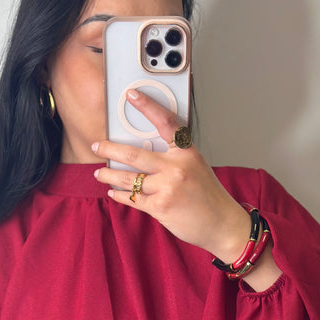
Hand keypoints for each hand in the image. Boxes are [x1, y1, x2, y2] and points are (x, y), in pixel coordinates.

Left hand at [92, 88, 250, 261]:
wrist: (221, 223)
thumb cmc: (207, 196)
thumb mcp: (196, 167)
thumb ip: (174, 158)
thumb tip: (143, 151)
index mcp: (186, 153)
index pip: (165, 122)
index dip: (147, 106)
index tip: (131, 95)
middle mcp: (176, 168)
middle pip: (134, 155)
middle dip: (109, 150)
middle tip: (97, 146)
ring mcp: (167, 188)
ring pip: (128, 178)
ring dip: (108, 175)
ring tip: (99, 173)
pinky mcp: (160, 207)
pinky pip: (132, 198)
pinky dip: (120, 195)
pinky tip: (113, 192)